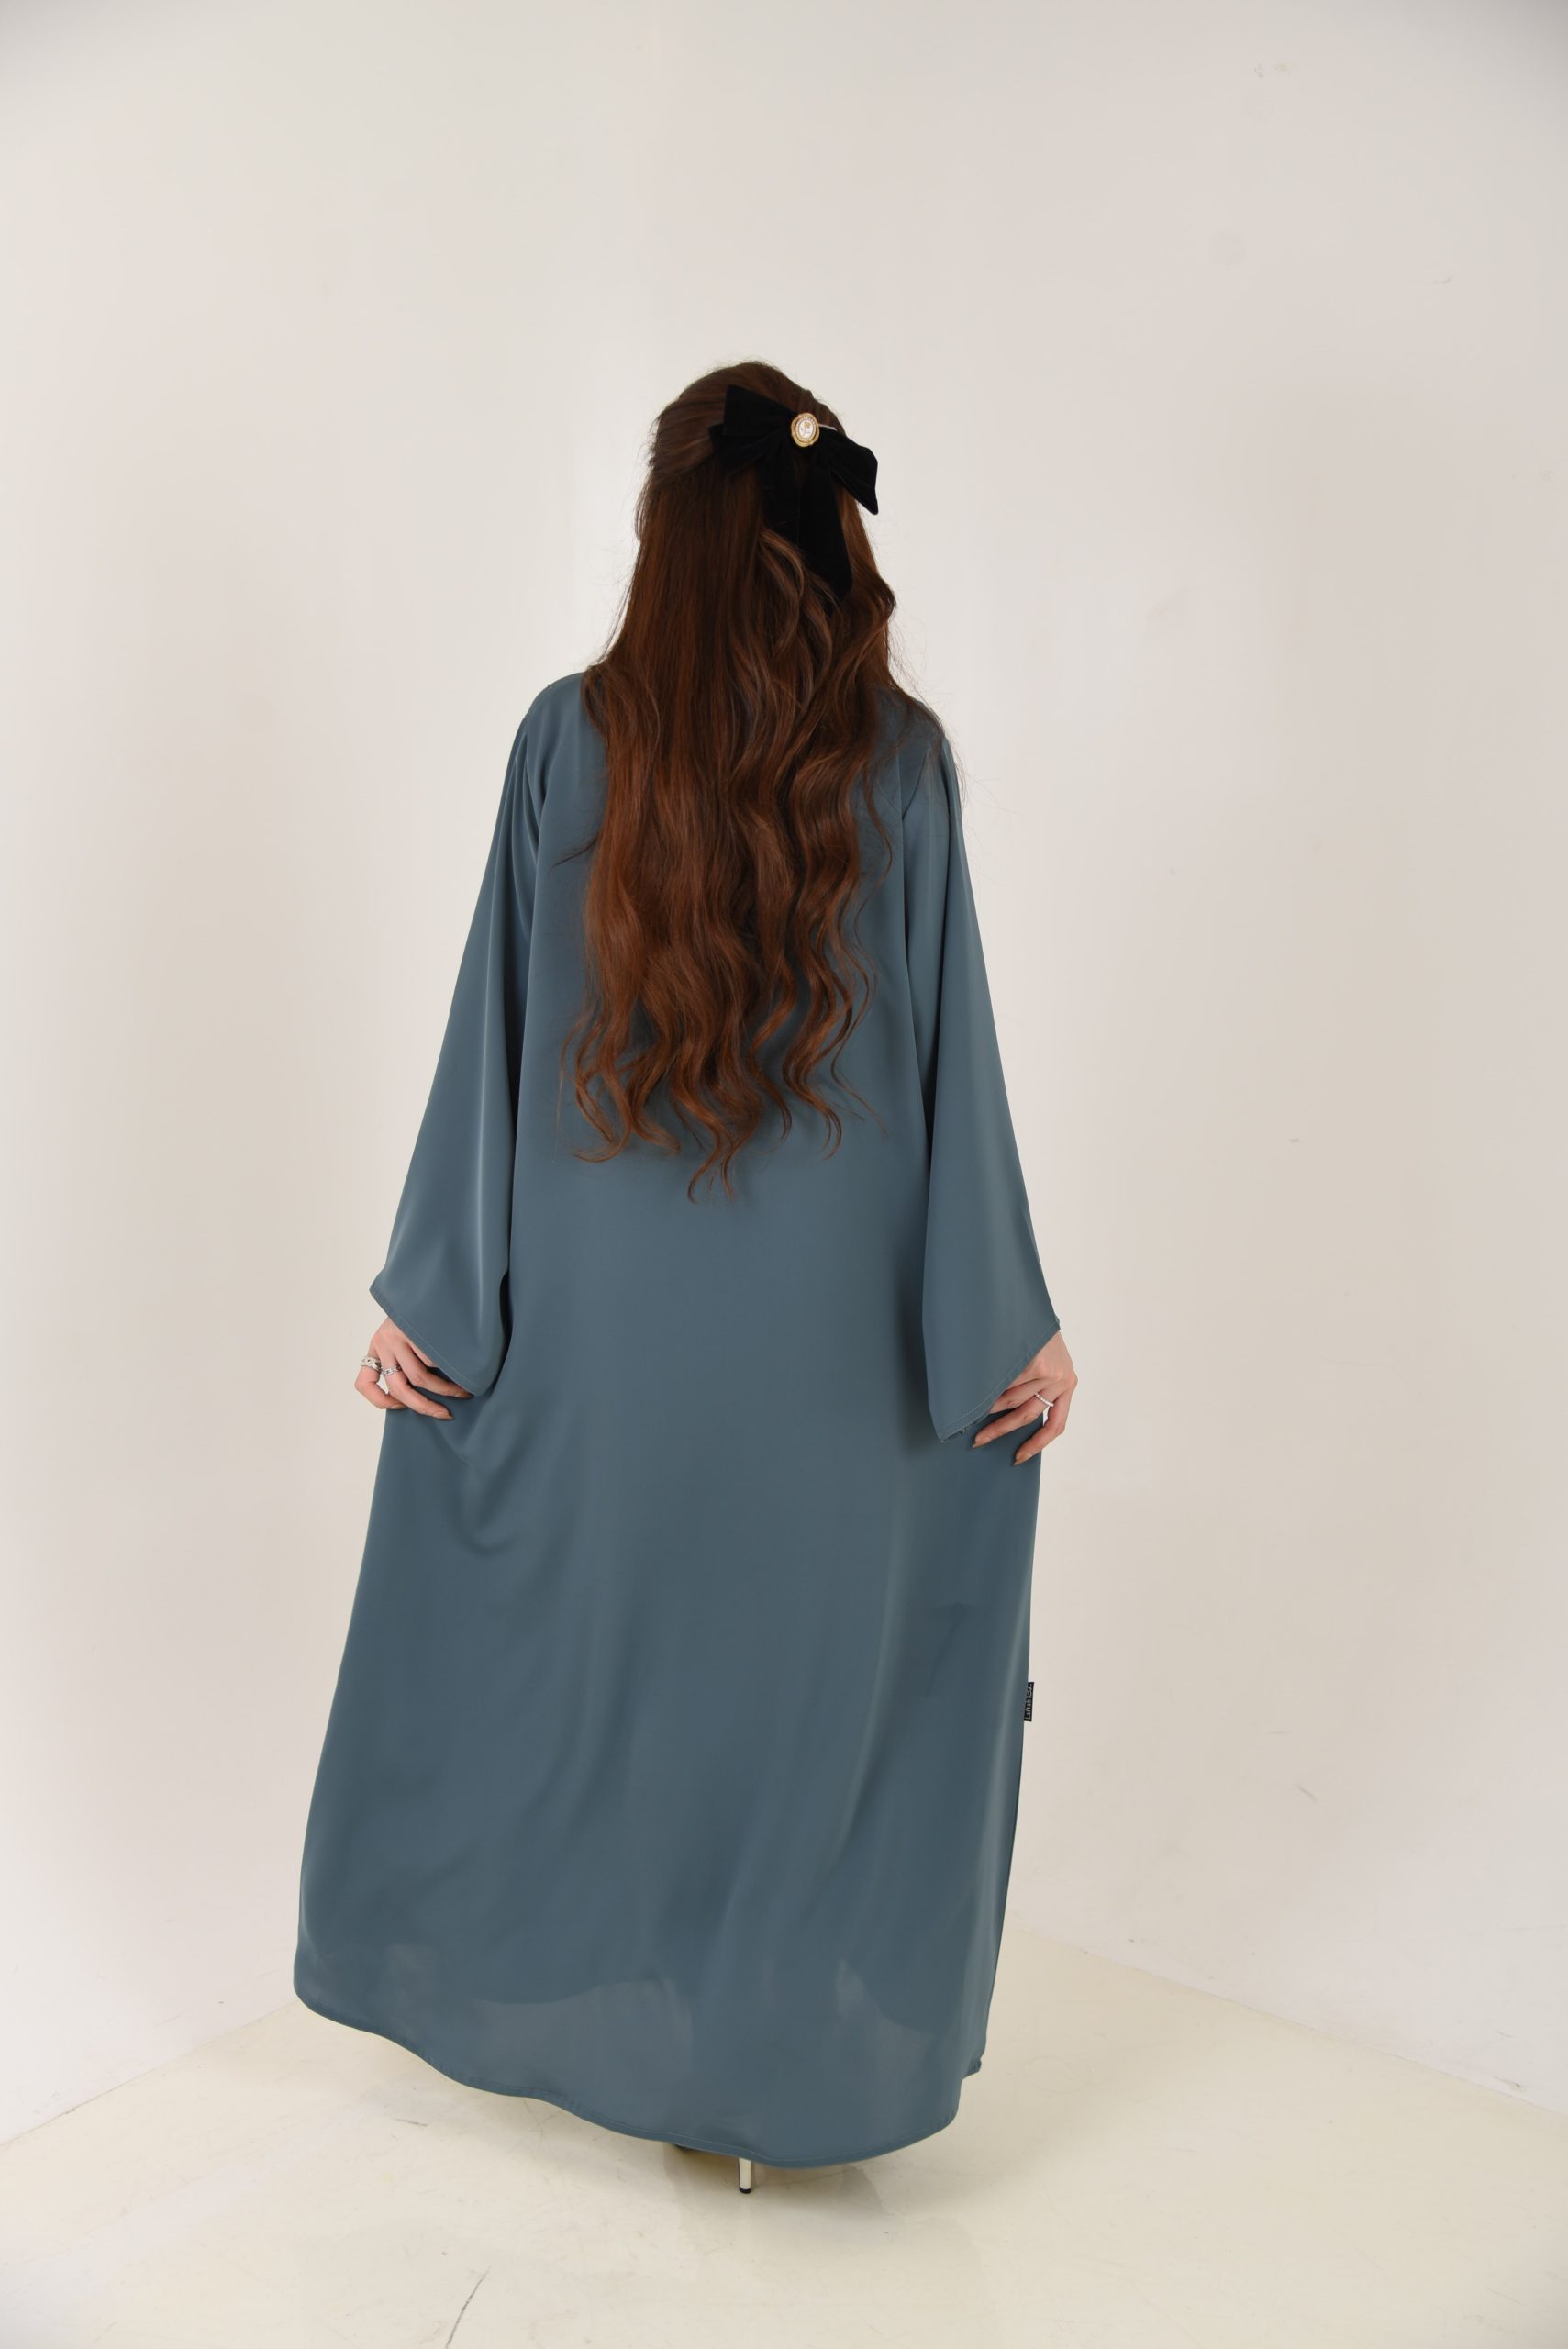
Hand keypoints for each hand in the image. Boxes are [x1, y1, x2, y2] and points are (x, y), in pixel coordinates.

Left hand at [355, 1317, 471, 1419]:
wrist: (428, 1280)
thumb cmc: (422, 1313)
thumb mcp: (404, 1335)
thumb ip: (405, 1358)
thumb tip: (420, 1395)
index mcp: (376, 1347)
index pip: (364, 1383)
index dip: (380, 1401)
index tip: (400, 1406)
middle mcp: (383, 1343)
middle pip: (399, 1388)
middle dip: (424, 1407)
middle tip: (444, 1414)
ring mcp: (398, 1336)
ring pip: (420, 1377)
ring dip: (446, 1390)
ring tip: (463, 1392)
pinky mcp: (415, 1331)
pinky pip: (433, 1360)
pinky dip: (450, 1366)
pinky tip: (463, 1364)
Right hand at [972, 1331, 1076, 1463]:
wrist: (1028, 1300)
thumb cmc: (1032, 1331)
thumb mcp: (1044, 1359)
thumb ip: (1035, 1384)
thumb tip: (1005, 1414)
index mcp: (1067, 1384)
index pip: (1056, 1425)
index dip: (1036, 1445)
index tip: (1018, 1458)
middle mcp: (1062, 1380)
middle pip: (1026, 1416)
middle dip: (999, 1430)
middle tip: (978, 1440)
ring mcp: (1049, 1371)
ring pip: (1010, 1399)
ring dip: (988, 1405)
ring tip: (971, 1404)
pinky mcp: (1033, 1362)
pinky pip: (1003, 1382)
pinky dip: (987, 1387)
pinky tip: (973, 1386)